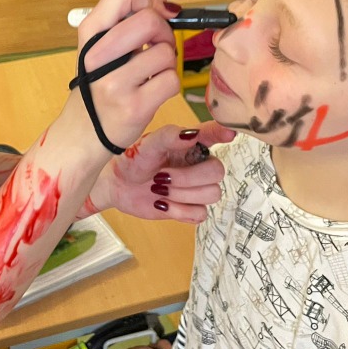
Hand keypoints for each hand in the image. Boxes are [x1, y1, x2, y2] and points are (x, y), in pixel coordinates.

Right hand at [62, 0, 179, 156]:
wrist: (84, 132)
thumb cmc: (98, 85)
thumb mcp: (103, 47)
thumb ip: (129, 21)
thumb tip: (165, 3)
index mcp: (90, 33)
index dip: (146, 1)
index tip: (148, 18)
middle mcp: (98, 55)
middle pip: (150, 19)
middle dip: (163, 32)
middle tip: (155, 48)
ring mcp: (115, 83)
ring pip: (165, 52)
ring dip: (166, 63)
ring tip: (150, 74)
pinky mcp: (134, 107)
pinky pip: (171, 80)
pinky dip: (168, 85)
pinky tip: (151, 91)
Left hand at [86, 123, 231, 222]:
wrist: (118, 186)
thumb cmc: (134, 159)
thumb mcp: (147, 144)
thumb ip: (169, 136)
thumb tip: (193, 134)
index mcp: (192, 143)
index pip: (215, 135)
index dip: (224, 134)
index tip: (229, 135)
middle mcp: (199, 163)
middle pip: (217, 172)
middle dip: (188, 178)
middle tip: (161, 177)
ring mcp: (197, 187)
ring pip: (213, 194)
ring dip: (181, 194)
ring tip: (158, 189)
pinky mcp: (191, 208)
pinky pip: (201, 214)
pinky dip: (180, 211)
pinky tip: (161, 203)